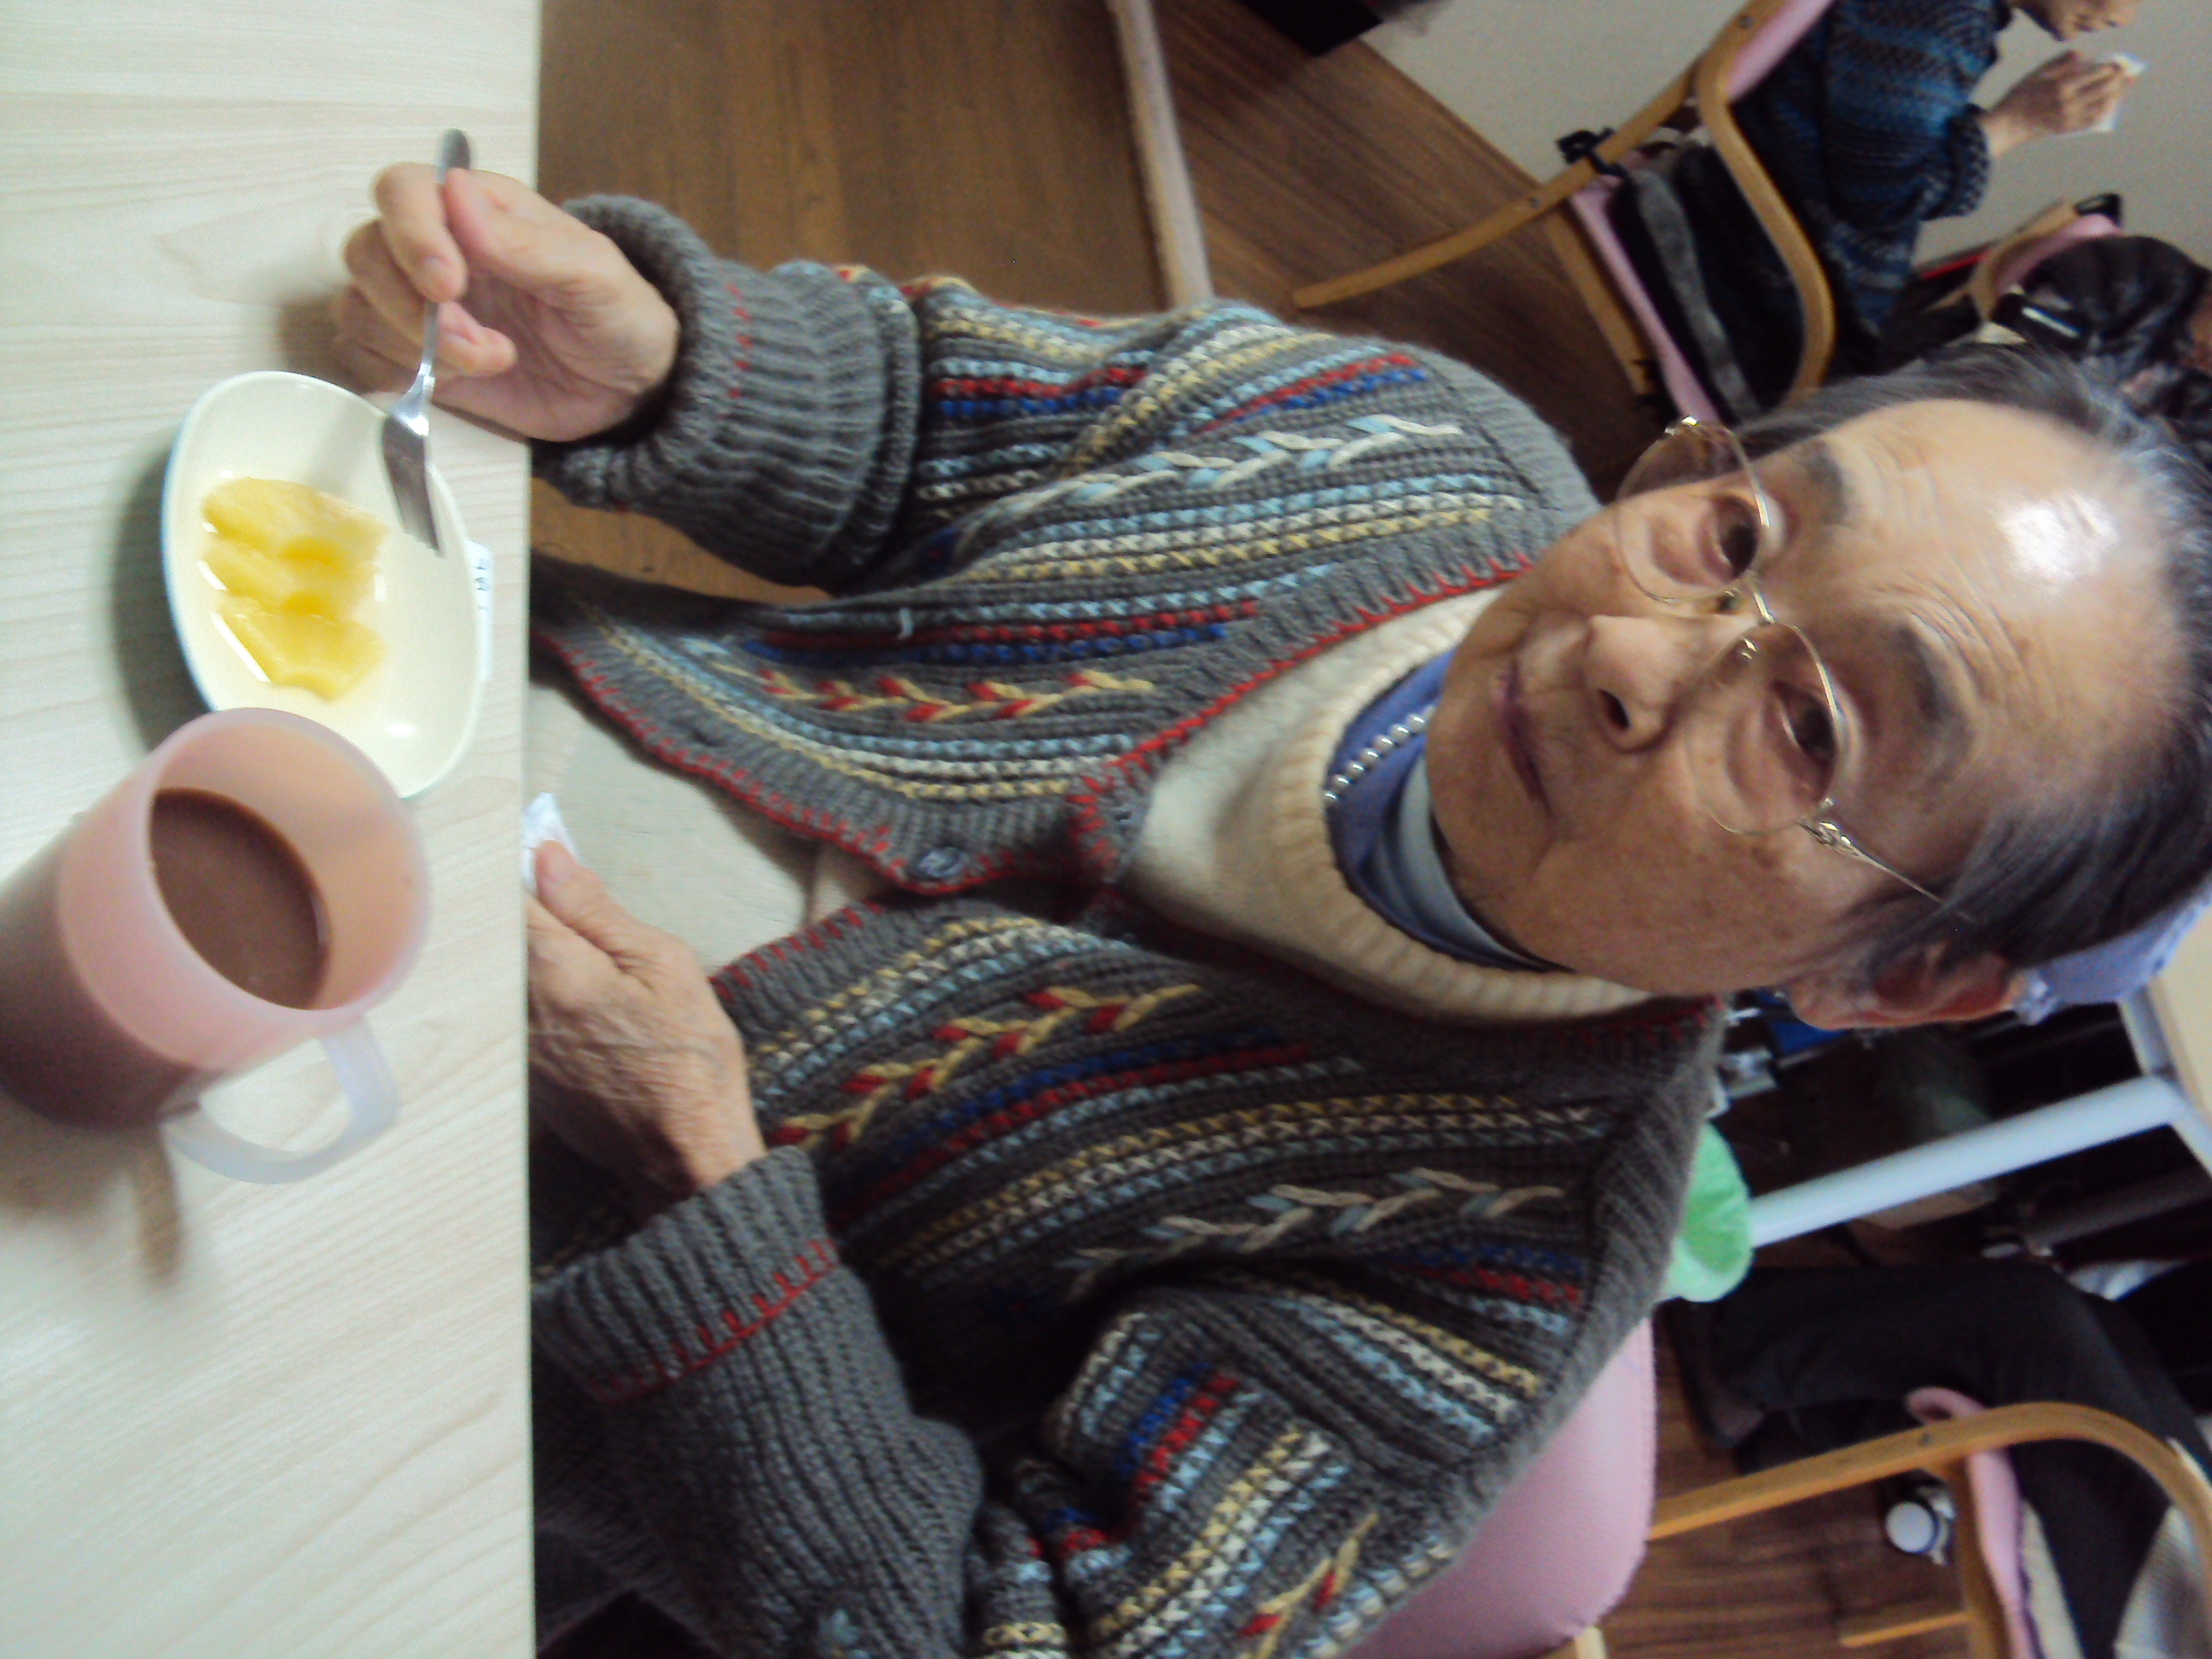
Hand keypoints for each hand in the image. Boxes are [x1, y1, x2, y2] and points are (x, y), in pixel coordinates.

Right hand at [334, 165, 680, 441]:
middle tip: (483, 344)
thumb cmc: (618, 316)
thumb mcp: (594, 277)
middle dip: (414, 308)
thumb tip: (455, 192)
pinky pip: (361, 355)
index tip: (449, 286)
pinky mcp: (411, 357)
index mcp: (477, 209)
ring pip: (358, 306)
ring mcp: (417, 304)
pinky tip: (454, 380)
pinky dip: (396, 372)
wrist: (626, 390)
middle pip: (366, 252)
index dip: (412, 235)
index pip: (403, 192)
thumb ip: (527, 243)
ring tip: (491, 361)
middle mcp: (434, 247)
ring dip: (413, 345)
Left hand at [527, 843, 762, 1213]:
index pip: (507, 895)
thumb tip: (548, 858)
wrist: (685, 1154)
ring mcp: (516, 1047)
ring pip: (506, 976)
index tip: (541, 850)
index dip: (520, 866)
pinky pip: (520, 1016)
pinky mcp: (525, 1076)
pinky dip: (541, 997)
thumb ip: (598, 910)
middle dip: (529, 910)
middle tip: (575, 901)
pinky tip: (587, 1008)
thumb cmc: (689, 1057)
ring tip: (590, 958)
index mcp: (553, 972)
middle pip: (500, 935)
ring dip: (534, 954)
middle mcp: (518, 1009)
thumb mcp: (663, 964)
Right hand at [1983, 52, 2133, 152]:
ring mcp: (2071, 118)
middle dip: (2119, 81)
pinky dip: (2105, 112)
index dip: (2111, 68)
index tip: (2118, 63)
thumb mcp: (2037, 74)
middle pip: (2104, 90)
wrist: (2009, 125)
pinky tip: (2111, 105)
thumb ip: (2060, 63)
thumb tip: (2082, 55)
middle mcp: (2070, 103)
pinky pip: (2093, 121)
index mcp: (2063, 86)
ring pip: (2103, 106)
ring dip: (2117, 96)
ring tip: (2124, 88)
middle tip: (2128, 74)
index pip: (2096, 74)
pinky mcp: (2069, 129)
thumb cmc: (2021, 96)